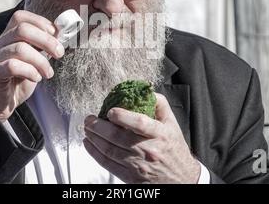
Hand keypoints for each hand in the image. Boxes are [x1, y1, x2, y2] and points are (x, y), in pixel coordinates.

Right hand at [0, 10, 64, 121]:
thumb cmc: (19, 79)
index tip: (56, 35)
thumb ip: (42, 47)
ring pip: (20, 49)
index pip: (20, 17)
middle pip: (22, 29)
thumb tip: (60, 35)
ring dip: (41, 61)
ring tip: (48, 73)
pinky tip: (36, 78)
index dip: (41, 22)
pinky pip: (12, 66)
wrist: (1, 104)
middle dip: (46, 40)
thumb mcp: (34, 60)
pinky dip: (30, 71)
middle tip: (59, 53)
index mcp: (8, 36)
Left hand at [83, 93, 200, 183]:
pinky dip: (95, 153)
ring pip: (109, 150)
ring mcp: (138, 165)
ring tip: (87, 128)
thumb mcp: (172, 123)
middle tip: (89, 118)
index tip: (110, 111)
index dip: (122, 116)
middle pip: (117, 137)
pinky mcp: (131, 177)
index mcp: (159, 134)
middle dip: (98, 126)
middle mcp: (148, 150)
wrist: (181, 178)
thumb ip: (159, 103)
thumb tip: (143, 90)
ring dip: (94, 138)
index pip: (139, 123)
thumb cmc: (174, 147)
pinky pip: (108, 164)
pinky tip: (89, 144)